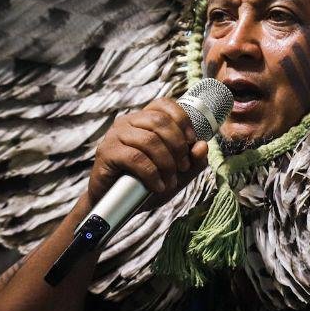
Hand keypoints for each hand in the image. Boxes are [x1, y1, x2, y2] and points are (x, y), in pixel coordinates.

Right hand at [89, 98, 209, 206]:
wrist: (114, 205)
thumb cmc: (144, 185)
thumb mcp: (175, 175)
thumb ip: (192, 162)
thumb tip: (203, 146)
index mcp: (142, 120)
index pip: (164, 104)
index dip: (182, 119)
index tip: (192, 141)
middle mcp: (127, 122)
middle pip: (159, 121)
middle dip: (178, 145)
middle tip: (183, 167)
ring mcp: (115, 136)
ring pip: (149, 140)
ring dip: (166, 162)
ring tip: (170, 181)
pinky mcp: (106, 153)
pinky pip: (135, 157)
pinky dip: (151, 173)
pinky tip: (157, 186)